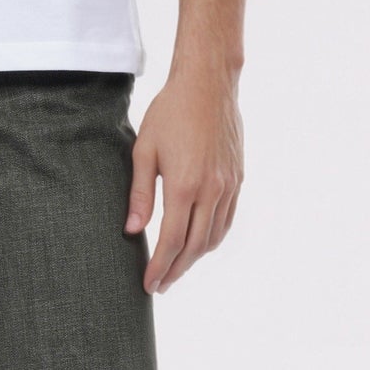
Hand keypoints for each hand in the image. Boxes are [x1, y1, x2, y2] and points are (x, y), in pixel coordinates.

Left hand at [125, 68, 243, 292]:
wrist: (208, 85)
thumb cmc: (169, 113)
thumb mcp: (144, 150)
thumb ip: (140, 193)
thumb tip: (132, 230)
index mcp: (184, 186)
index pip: (172, 241)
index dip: (160, 267)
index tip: (149, 285)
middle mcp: (211, 190)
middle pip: (194, 246)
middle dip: (176, 270)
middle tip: (160, 284)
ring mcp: (228, 186)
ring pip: (213, 237)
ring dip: (195, 258)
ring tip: (176, 267)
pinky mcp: (237, 179)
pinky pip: (226, 219)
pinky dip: (212, 238)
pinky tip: (198, 242)